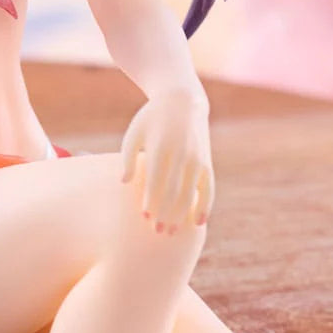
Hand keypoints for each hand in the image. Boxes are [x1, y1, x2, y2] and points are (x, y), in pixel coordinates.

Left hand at [119, 91, 213, 233]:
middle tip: (157, 231)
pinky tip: (197, 222)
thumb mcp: (135, 132)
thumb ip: (128, 157)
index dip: (151, 200)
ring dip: (181, 215)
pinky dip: (204, 206)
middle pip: (173, 191)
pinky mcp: (207, 163)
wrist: (182, 101)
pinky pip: (208, 189)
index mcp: (161, 147)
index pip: (156, 180)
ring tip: (171, 231)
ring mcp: (197, 159)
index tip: (144, 217)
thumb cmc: (150, 119)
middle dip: (165, 213)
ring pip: (191, 194)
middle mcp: (181, 155)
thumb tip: (124, 182)